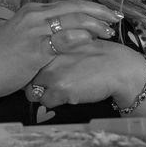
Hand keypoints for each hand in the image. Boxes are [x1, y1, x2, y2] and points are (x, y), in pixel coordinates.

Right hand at [0, 0, 121, 99]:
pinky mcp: (37, 48)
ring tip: (110, 32)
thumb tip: (48, 33)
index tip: (105, 12)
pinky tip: (93, 40)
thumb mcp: (15, 35)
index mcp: (31, 10)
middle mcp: (35, 15)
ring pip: (74, 20)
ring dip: (96, 25)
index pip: (67, 4)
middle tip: (116, 17)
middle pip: (75, 7)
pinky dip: (82, 37)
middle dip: (99, 11)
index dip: (89, 7)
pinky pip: (65, 39)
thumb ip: (33, 31)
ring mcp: (36, 30)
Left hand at [26, 39, 145, 108]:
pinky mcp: (61, 90)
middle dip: (34, 83)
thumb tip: (39, 59)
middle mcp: (47, 57)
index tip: (36, 73)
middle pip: (27, 77)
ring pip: (33, 91)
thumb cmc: (98, 56)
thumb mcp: (73, 45)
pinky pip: (46, 102)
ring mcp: (53, 73)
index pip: (28, 60)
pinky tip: (68, 94)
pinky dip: (54, 101)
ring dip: (43, 93)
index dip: (31, 69)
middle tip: (48, 85)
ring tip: (60, 90)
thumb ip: (54, 50)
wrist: (118, 67)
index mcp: (50, 44)